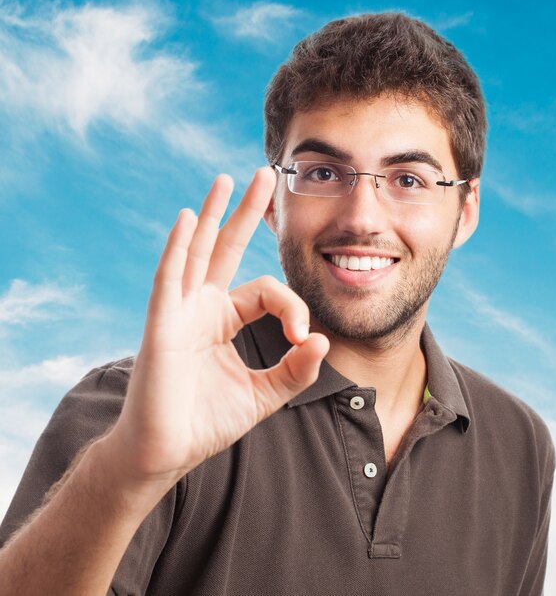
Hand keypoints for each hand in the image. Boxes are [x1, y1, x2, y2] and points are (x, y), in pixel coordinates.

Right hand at [105, 167, 328, 489]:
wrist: (166, 453)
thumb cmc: (208, 422)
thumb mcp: (265, 394)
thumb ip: (296, 370)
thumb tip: (322, 340)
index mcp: (225, 320)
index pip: (267, 291)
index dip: (292, 306)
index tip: (303, 338)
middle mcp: (202, 307)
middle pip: (226, 248)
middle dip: (246, 212)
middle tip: (265, 174)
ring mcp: (179, 311)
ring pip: (197, 251)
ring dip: (211, 214)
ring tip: (225, 179)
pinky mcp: (160, 324)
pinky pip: (169, 278)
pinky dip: (177, 247)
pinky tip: (188, 217)